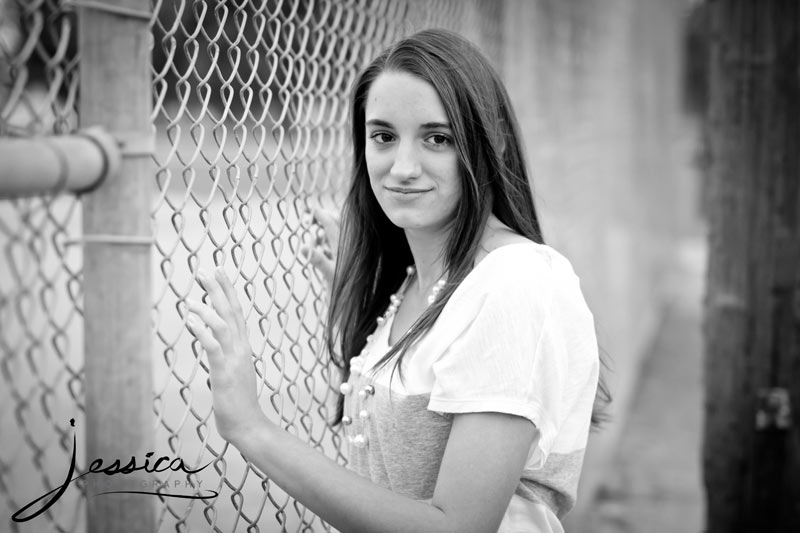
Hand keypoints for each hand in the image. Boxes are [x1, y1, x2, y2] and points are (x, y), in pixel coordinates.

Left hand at [186, 267, 266, 441]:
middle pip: (231, 311)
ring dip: (208, 308)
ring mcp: (234, 360)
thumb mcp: (233, 372)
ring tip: (191, 297)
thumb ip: (225, 357)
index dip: (228, 290)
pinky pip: (213, 347)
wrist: (248, 424)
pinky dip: (202, 332)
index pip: (237, 311)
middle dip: (218, 289)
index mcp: (243, 347)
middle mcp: (241, 348)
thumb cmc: (238, 402)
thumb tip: (213, 348)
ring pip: (223, 325)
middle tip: (206, 270)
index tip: (219, 271)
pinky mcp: (225, 373)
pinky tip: (190, 321)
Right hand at [301, 207, 339, 289]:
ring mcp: (346, 254)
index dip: (320, 215)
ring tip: (312, 228)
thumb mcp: (330, 275)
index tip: (310, 209)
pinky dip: (327, 241)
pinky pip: (336, 246)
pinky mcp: (344, 262)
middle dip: (324, 218)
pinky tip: (320, 244)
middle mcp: (347, 247)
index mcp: (344, 247)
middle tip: (310, 218)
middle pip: (337, 224)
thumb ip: (318, 260)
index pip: (332, 225)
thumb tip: (304, 247)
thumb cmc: (343, 291)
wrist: (353, 306)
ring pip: (337, 235)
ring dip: (325, 229)